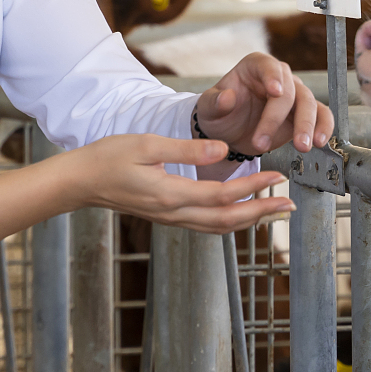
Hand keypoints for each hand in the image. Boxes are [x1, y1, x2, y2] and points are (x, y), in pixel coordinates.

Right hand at [55, 135, 291, 232]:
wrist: (80, 181)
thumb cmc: (109, 157)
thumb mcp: (147, 143)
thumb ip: (188, 148)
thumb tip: (224, 150)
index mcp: (170, 194)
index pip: (223, 195)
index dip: (254, 187)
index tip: (278, 177)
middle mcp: (173, 213)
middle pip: (227, 220)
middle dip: (262, 213)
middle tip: (290, 205)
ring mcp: (170, 219)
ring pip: (218, 228)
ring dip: (250, 221)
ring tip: (274, 212)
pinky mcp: (167, 217)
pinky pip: (206, 226)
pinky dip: (230, 221)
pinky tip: (241, 213)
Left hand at [195, 53, 333, 160]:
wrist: (230, 133)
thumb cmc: (220, 114)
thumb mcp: (208, 109)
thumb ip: (215, 102)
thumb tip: (227, 97)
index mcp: (255, 66)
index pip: (268, 66)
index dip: (273, 77)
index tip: (275, 92)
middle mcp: (278, 77)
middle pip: (289, 91)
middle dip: (280, 117)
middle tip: (265, 141)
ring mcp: (294, 94)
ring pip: (309, 104)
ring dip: (307, 125)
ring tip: (301, 146)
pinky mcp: (304, 113)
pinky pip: (321, 115)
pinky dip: (324, 127)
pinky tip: (320, 142)